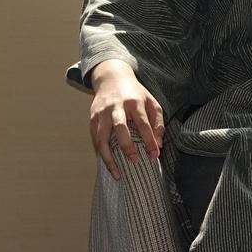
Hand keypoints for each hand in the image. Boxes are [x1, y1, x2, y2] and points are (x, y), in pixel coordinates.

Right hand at [88, 60, 164, 179]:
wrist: (111, 78)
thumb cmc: (135, 94)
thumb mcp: (151, 102)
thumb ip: (158, 122)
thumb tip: (159, 144)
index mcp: (134, 102)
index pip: (143, 123)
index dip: (149, 140)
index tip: (154, 155)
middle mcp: (116, 107)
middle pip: (120, 128)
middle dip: (127, 146)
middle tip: (135, 161)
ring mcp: (102, 113)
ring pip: (102, 137)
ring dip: (108, 157)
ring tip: (117, 173)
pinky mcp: (92, 118)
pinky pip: (95, 139)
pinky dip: (100, 153)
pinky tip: (108, 164)